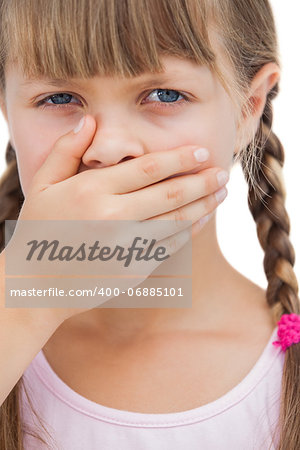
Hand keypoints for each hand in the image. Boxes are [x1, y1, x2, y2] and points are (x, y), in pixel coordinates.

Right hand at [5, 115, 228, 323]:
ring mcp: (126, 246)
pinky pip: (170, 245)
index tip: (202, 153)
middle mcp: (113, 217)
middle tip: (223, 171)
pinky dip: (190, 230)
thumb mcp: (44, 185)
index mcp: (92, 191)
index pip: (148, 169)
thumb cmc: (41, 230)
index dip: (180, 159)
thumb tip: (90, 119)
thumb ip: (66, 150)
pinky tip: (202, 218)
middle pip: (171, 193)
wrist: (39, 283)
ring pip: (176, 220)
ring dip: (204, 204)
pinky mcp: (134, 268)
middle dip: (202, 181)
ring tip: (222, 192)